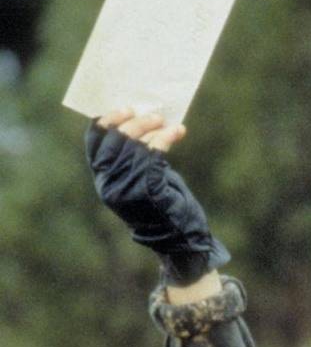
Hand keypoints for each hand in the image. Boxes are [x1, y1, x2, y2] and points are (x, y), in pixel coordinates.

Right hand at [85, 107, 229, 285]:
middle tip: (153, 113)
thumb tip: (142, 117)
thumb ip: (134, 155)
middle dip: (133, 122)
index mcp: (103, 181)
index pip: (94, 143)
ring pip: (134, 146)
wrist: (179, 239)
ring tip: (166, 121)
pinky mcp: (148, 191)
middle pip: (114, 140)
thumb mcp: (141, 179)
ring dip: (152, 128)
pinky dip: (166, 138)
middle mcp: (110, 185)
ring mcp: (128, 189)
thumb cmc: (162, 204)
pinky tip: (177, 132)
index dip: (107, 121)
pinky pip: (154, 155)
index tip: (124, 108)